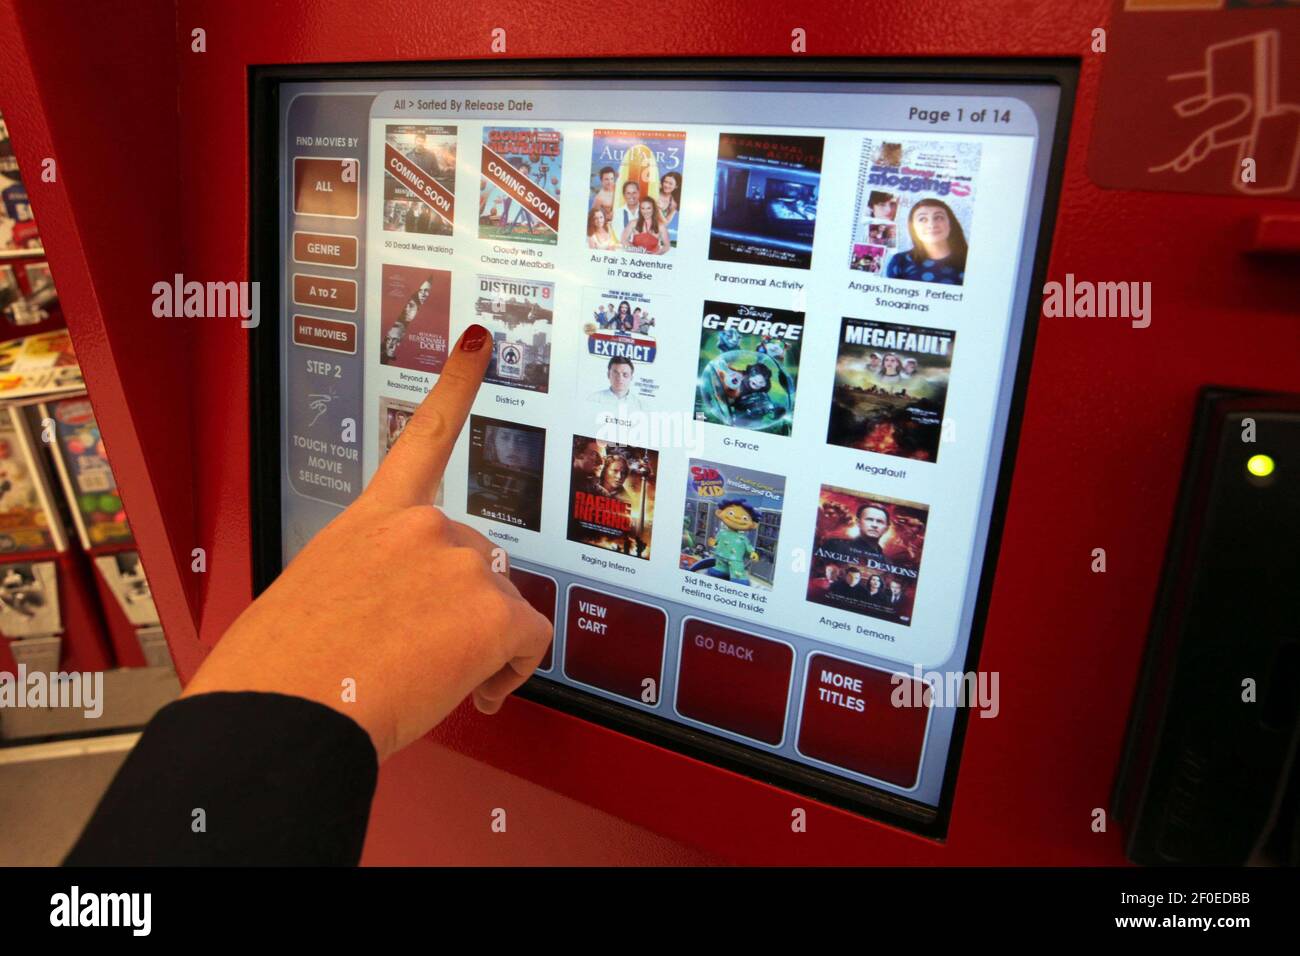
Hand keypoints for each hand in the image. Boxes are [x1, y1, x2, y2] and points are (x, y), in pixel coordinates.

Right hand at [182, 324, 552, 760]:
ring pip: (501, 603)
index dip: (456, 383)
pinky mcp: (490, 610)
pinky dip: (513, 669)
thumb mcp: (317, 597)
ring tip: (430, 678)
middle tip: (422, 655)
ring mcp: (459, 562)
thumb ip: (372, 578)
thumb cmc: (281, 672)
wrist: (282, 714)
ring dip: (480, 642)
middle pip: (476, 561)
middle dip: (461, 607)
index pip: (422, 436)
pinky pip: (530, 641)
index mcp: (370, 519)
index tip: (480, 341)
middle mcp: (421, 527)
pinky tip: (477, 691)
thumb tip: (404, 612)